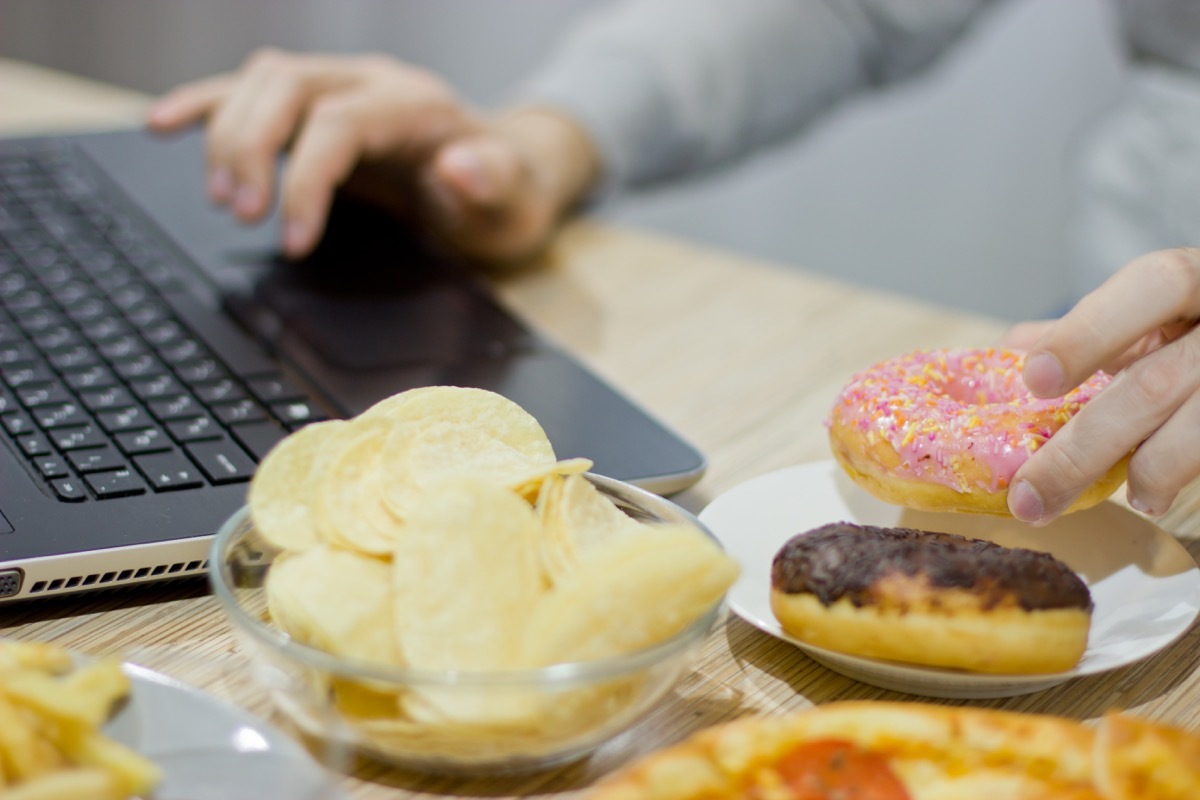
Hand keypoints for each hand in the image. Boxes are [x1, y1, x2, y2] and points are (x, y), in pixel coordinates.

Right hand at [146, 49, 598, 263]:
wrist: (507, 178)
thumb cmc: (507, 194)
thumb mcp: (515, 202)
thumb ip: (493, 183)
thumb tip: (460, 166)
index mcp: (417, 106)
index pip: (340, 123)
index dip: (306, 180)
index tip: (292, 241)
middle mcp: (372, 83)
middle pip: (287, 87)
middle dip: (252, 148)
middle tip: (242, 213)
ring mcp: (340, 87)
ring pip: (262, 82)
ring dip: (228, 135)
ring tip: (223, 198)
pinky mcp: (317, 106)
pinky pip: (251, 91)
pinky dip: (206, 104)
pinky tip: (165, 123)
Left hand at [1001, 247, 1199, 523]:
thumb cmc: (1194, 322)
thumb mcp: (1147, 309)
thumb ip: (1086, 328)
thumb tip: (1007, 351)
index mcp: (1193, 280)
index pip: (1151, 288)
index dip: (1089, 333)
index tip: (1035, 380)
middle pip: (1154, 386)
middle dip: (1080, 448)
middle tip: (1027, 493)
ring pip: (1195, 431)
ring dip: (1142, 473)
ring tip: (1104, 498)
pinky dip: (1174, 480)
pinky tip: (1150, 497)